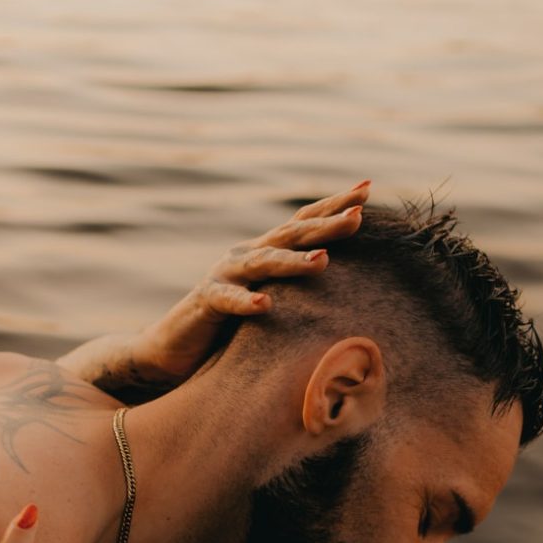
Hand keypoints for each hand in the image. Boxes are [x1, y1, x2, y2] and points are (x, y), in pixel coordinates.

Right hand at [125, 180, 372, 388]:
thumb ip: (301, 292)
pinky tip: (266, 305)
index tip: (367, 191)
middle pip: (291, 234)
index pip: (303, 223)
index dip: (333, 206)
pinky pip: (227, 301)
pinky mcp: (205, 304)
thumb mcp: (272, 304)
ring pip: (263, 262)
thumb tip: (354, 292)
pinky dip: (246, 302)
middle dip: (326, 224)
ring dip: (294, 262)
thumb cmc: (231, 331)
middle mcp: (246, 256)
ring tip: (324, 261)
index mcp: (264, 252)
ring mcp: (224, 276)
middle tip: (359, 217)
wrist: (175, 351)